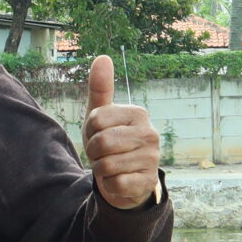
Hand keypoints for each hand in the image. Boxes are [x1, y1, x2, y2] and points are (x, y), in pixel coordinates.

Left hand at [82, 56, 159, 210]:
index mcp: (139, 113)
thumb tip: (103, 57)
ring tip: (112, 166)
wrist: (126, 177)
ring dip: (101, 169)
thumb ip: (100, 88)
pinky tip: (120, 179)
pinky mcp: (148, 182)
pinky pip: (115, 183)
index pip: (96, 120)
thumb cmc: (112, 142)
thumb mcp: (101, 115)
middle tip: (104, 153)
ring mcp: (152, 159)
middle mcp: (150, 134)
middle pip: (100, 143)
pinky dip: (110, 184)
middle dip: (93, 152)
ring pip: (105, 165)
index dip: (90, 131)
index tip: (99, 134)